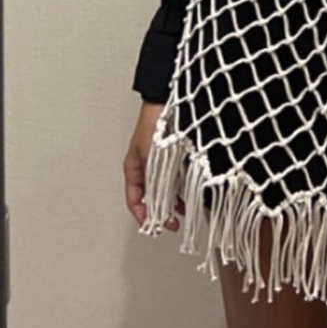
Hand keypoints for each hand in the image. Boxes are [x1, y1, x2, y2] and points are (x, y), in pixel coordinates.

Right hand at [123, 101, 182, 229]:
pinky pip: (178, 178)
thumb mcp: (149, 159)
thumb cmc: (153, 123)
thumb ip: (154, 182)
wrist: (169, 101)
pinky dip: (184, 188)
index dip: (141, 215)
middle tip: (172, 224)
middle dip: (161, 212)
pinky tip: (192, 194)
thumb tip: (161, 205)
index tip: (151, 226)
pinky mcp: (178, 156)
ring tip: (184, 212)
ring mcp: (163, 162)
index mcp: (134, 167)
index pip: (133, 198)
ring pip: (167, 189)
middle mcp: (148, 166)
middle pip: (152, 196)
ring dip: (174, 202)